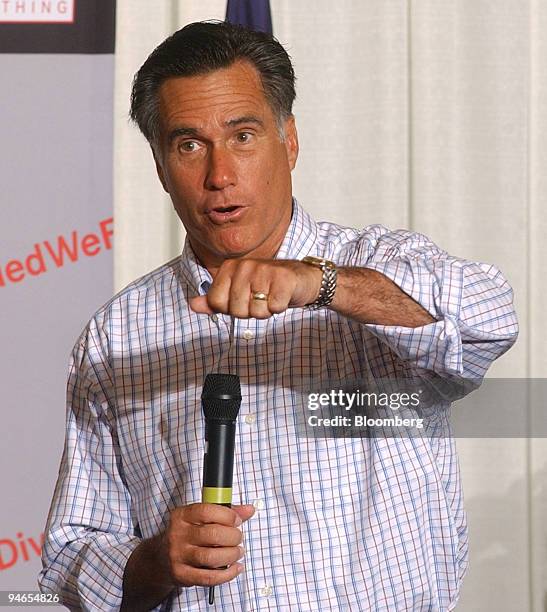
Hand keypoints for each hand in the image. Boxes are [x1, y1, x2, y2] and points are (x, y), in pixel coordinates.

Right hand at [161, 503, 254, 587]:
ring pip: (211, 557)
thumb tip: (249, 510)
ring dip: (231, 555)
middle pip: (212, 535)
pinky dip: (227, 574)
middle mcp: (178, 535)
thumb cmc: (187, 534)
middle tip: (238, 538)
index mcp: (182, 516)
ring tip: (237, 552)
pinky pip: (209, 577)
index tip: (237, 521)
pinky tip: (235, 568)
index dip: (227, 516)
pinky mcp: (182, 575)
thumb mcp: (200, 518)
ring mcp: (178, 556)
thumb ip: (225, 512)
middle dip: (233, 536)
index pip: (206, 511)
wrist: (160, 558)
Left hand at [189, 259, 322, 317]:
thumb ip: (215, 300)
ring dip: (266, 310)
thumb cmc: (268, 286)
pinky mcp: (283, 279)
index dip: (231, 309)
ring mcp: (264, 270)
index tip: (244, 299)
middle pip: (236, 310)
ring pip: (256, 311)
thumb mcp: (238, 293)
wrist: (301, 279)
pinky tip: (283, 295)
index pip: (217, 303)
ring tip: (272, 296)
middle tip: (262, 298)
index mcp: (230, 268)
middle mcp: (245, 266)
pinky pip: (274, 308)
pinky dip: (280, 307)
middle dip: (250, 311)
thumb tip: (193, 305)